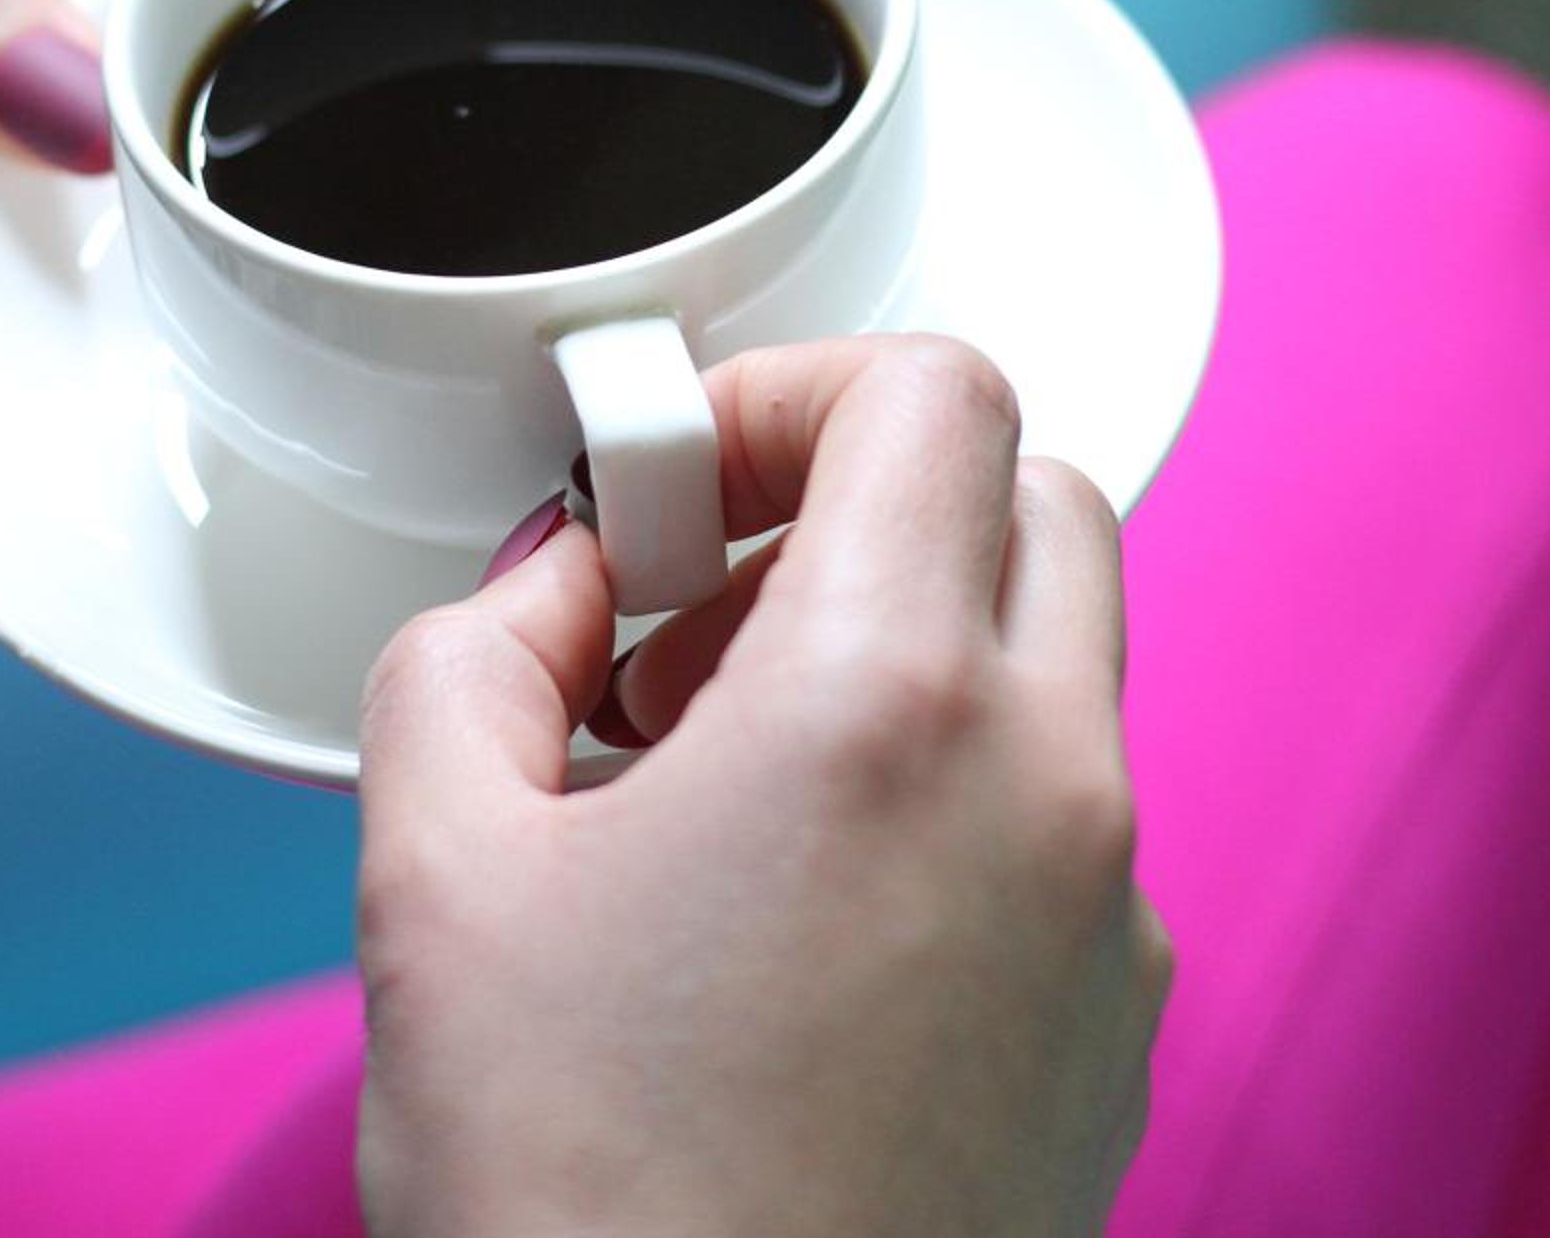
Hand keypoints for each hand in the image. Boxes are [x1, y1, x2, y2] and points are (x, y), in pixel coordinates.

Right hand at [357, 335, 1169, 1237]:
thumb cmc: (577, 1199)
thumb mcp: (436, 870)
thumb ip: (480, 649)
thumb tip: (556, 580)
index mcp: (890, 704)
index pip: (934, 393)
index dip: (790, 393)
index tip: (686, 477)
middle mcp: (1046, 790)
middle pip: (1033, 500)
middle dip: (866, 507)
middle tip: (705, 612)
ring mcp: (1106, 918)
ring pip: (1051, 671)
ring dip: (905, 658)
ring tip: (721, 789)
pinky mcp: (1114, 1031)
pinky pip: (1059, 828)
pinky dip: (951, 802)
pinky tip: (799, 926)